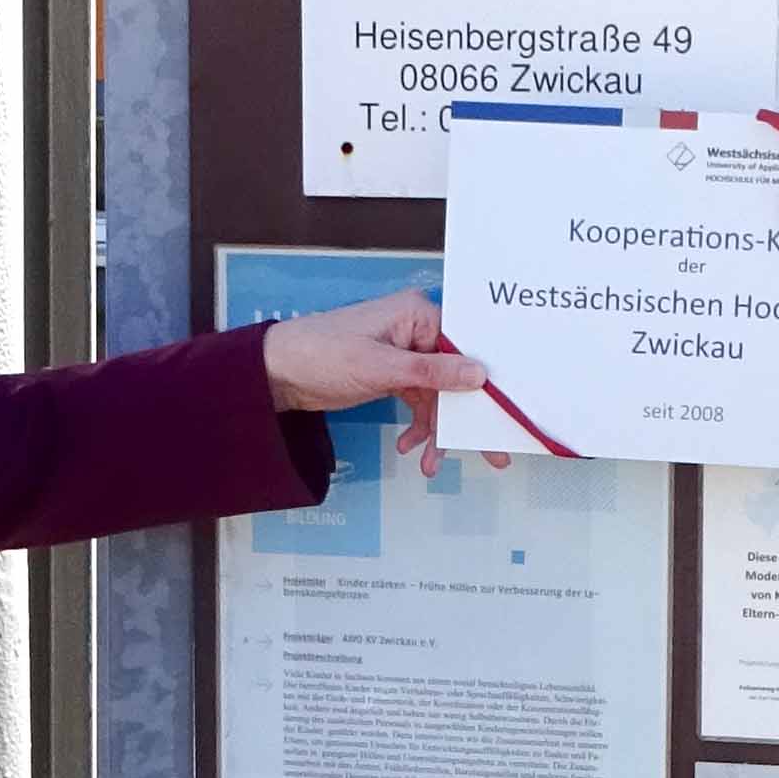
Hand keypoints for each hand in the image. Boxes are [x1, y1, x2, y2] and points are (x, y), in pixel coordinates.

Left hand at [256, 289, 502, 479]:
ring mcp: (406, 355)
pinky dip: (418, 428)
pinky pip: (420, 403)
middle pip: (456, 377)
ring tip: (430, 463)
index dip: (484, 383)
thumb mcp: (379, 367)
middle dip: (465, 418)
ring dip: (437, 432)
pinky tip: (409, 447)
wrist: (277, 373)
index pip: (464, 348)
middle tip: (491, 454)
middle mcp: (416, 331)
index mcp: (417, 314)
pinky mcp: (394, 376)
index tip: (501, 416)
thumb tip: (478, 374)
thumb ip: (430, 373)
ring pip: (439, 397)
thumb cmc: (321, 353)